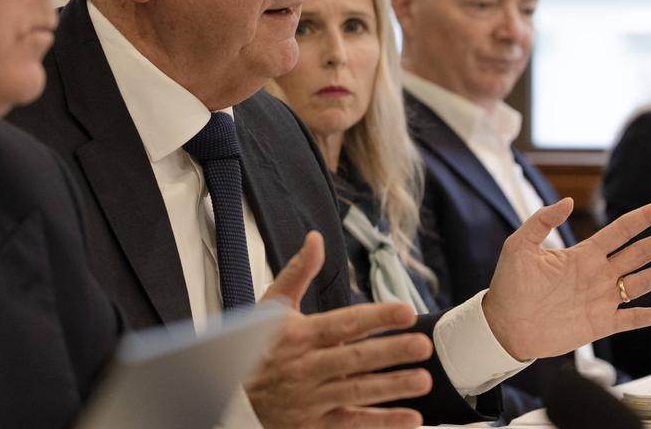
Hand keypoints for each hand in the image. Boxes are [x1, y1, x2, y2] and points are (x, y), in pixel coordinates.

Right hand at [246, 231, 433, 428]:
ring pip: (357, 392)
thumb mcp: (271, 307)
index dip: (377, 317)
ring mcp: (310, 398)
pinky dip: (382, 423)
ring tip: (423, 379)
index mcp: (299, 335)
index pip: (344, 323)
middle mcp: (306, 367)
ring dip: (392, 387)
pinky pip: (352, 424)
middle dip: (391, 352)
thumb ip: (298, 272)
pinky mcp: (314, 424)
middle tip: (422, 345)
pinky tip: (410, 417)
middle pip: (355, 359)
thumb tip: (315, 240)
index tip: (405, 311)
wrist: (227, 394)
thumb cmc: (254, 348)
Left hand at [482, 198, 650, 360]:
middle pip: (639, 253)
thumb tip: (569, 201)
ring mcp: (602, 300)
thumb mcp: (519, 246)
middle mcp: (598, 274)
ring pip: (643, 282)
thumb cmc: (508, 285)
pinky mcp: (600, 325)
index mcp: (583, 254)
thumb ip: (542, 221)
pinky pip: (633, 319)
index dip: (643, 218)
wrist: (504, 325)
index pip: (620, 231)